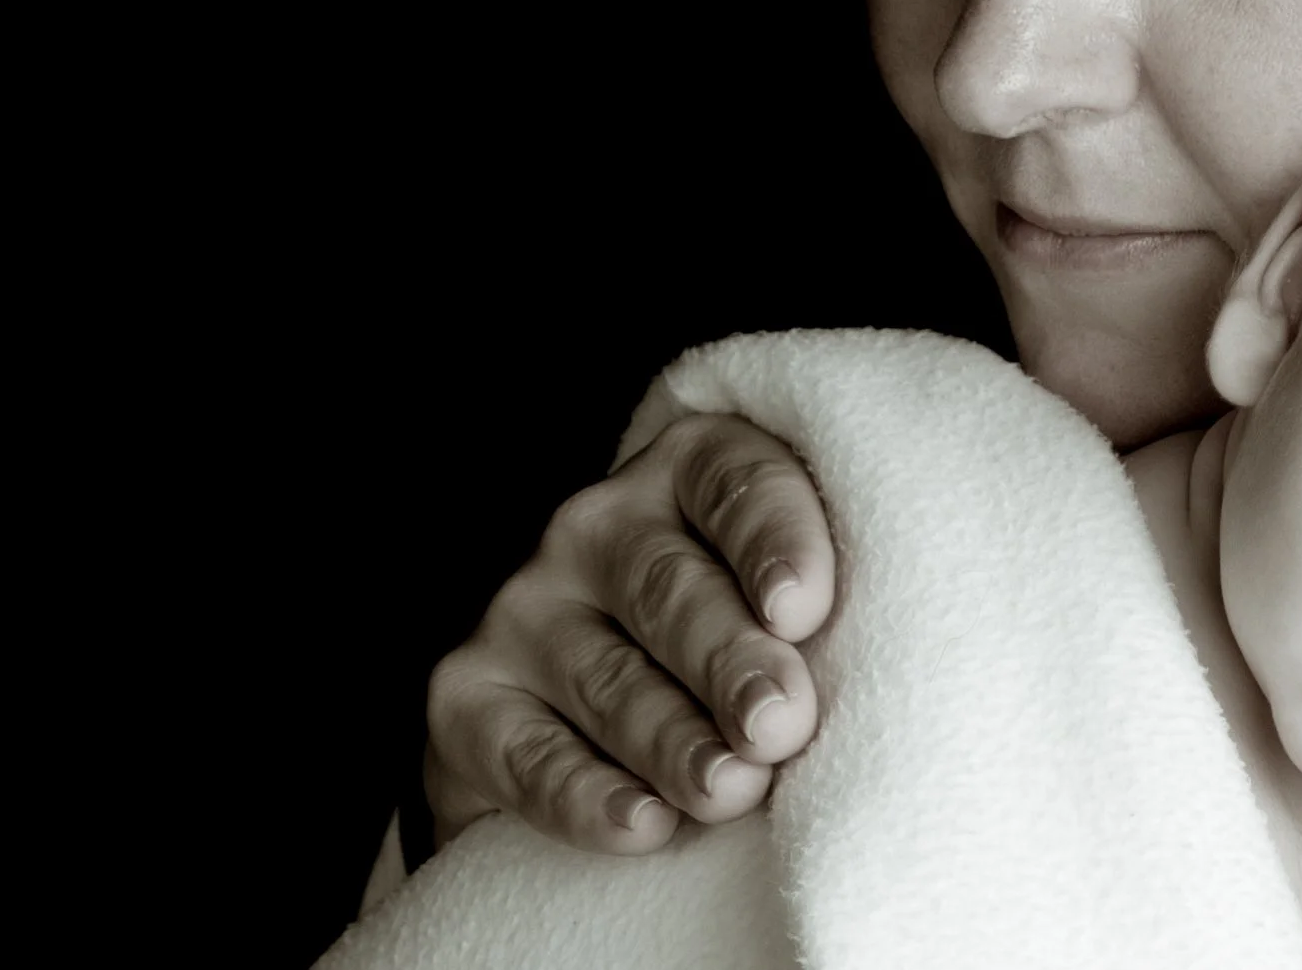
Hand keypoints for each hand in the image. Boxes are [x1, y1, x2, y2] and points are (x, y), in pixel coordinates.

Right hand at [423, 412, 836, 851]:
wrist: (591, 736)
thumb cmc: (744, 658)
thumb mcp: (786, 618)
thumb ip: (810, 630)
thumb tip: (836, 698)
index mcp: (692, 474)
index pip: (737, 484)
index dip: (774, 540)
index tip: (804, 610)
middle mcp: (596, 524)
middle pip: (670, 588)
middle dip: (731, 662)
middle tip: (779, 723)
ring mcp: (523, 606)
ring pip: (610, 679)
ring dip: (674, 741)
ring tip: (731, 789)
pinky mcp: (465, 695)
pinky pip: (530, 754)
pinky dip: (588, 796)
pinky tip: (643, 826)